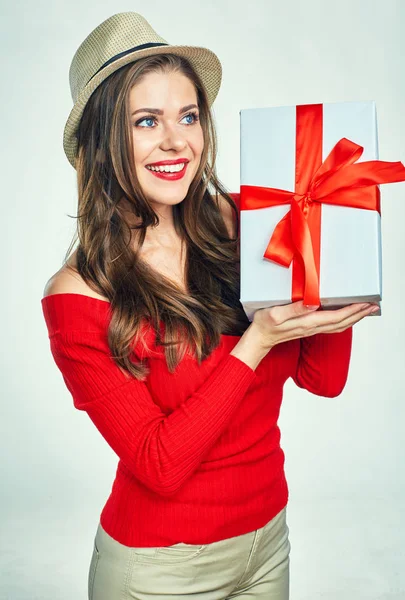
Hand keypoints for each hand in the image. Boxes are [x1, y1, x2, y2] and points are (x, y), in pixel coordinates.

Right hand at [251, 301, 377, 351]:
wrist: (259, 339)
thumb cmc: (264, 325)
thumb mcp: (275, 313)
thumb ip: (293, 308)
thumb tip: (312, 303)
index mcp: (307, 322)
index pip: (336, 317)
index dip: (352, 311)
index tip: (365, 304)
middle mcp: (312, 328)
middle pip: (342, 323)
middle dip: (359, 314)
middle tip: (373, 306)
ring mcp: (311, 330)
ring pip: (339, 326)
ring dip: (354, 318)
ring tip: (364, 310)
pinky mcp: (308, 329)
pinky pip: (332, 326)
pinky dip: (343, 320)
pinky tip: (345, 316)